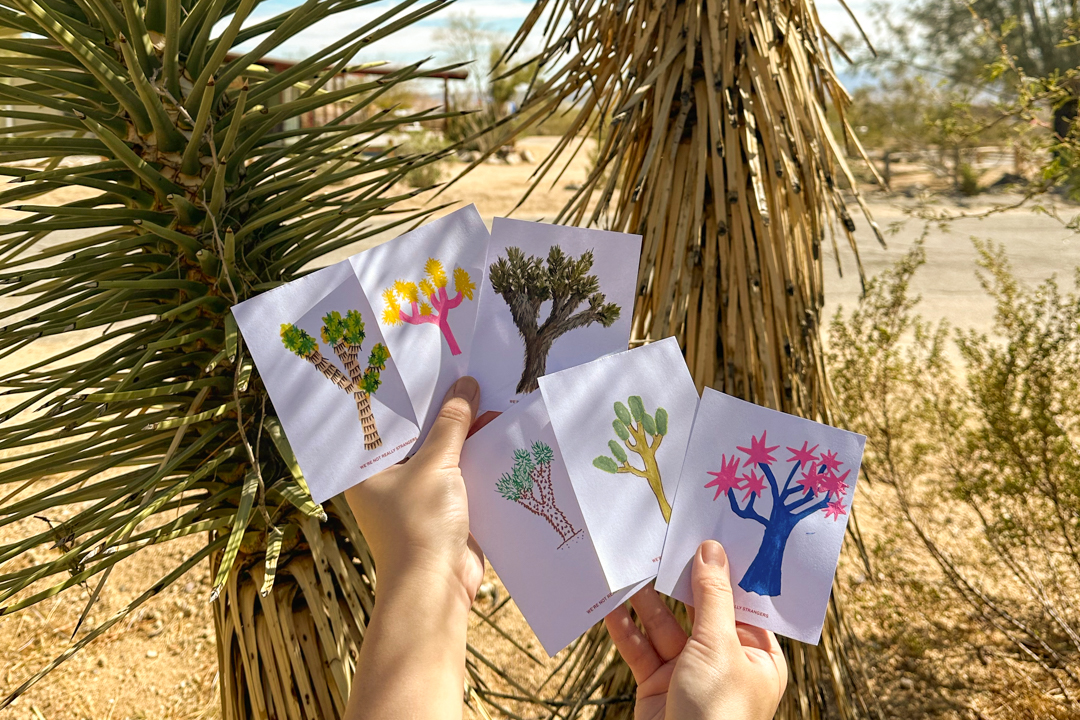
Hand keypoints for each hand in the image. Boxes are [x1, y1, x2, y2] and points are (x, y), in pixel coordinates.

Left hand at [344, 376, 485, 719]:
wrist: (437, 585)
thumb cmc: (419, 523)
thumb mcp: (435, 464)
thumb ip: (452, 424)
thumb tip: (467, 386)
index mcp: (369, 466)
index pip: (386, 418)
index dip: (406, 392)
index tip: (426, 362)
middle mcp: (389, 477)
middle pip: (418, 433)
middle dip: (442, 409)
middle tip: (463, 371)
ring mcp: (418, 494)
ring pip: (443, 452)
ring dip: (465, 431)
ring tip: (487, 394)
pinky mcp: (445, 508)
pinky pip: (461, 473)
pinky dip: (478, 456)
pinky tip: (499, 432)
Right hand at [604, 541, 786, 719]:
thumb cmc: (718, 712)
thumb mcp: (719, 646)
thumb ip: (712, 596)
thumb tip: (712, 550)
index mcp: (757, 655)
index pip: (740, 602)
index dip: (724, 570)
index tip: (708, 535)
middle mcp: (725, 662)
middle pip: (699, 610)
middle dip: (679, 582)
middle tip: (662, 542)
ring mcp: (689, 674)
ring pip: (665, 627)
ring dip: (646, 601)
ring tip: (629, 568)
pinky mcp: (658, 686)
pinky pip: (641, 649)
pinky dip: (626, 628)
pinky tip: (611, 604)